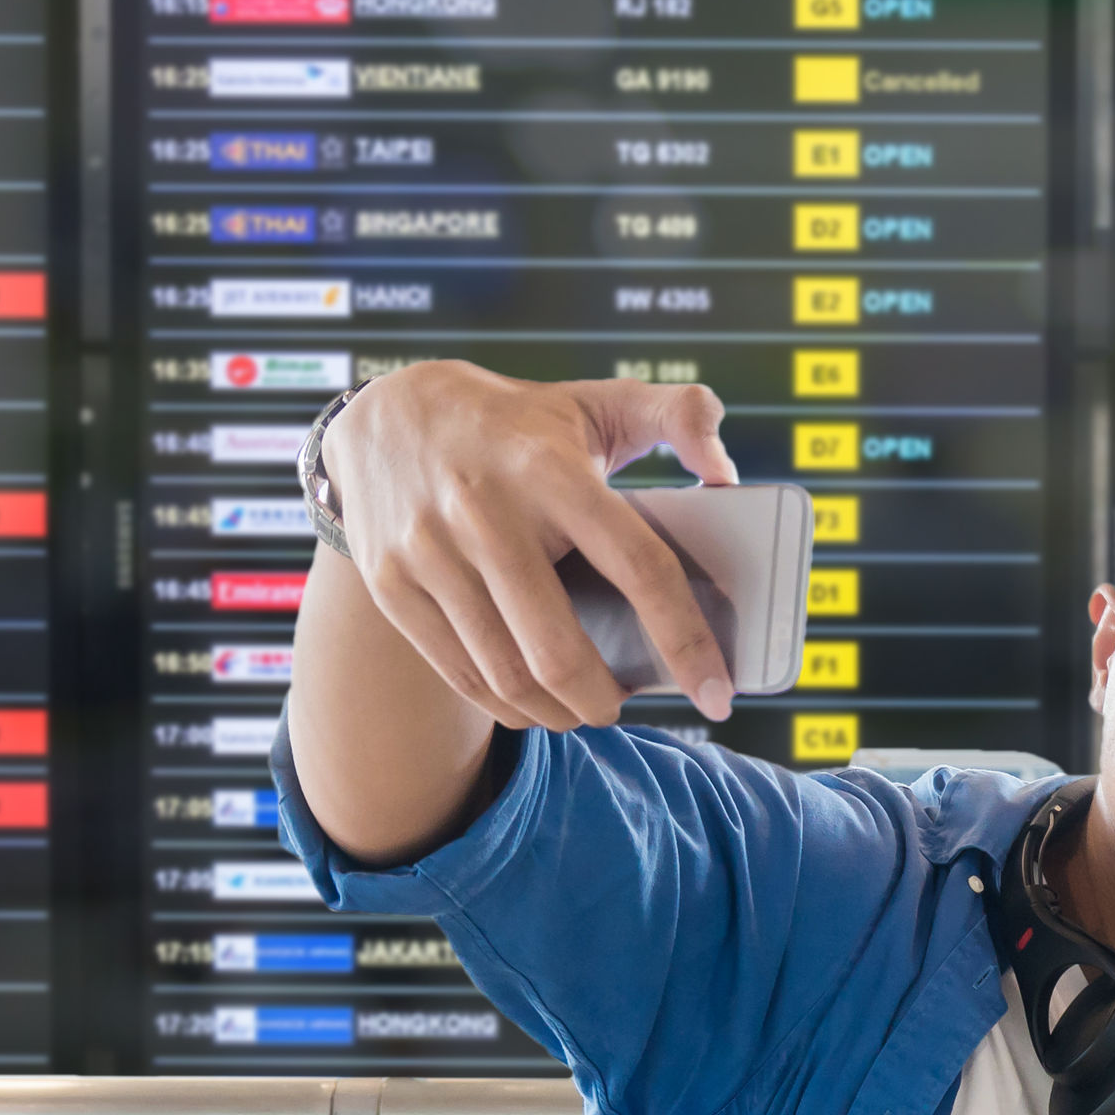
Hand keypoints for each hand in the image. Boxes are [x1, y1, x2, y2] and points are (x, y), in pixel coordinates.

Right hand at [323, 358, 741, 727]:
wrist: (387, 416)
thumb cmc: (518, 423)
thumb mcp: (599, 401)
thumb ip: (681, 416)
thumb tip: (727, 476)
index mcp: (552, 470)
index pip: (639, 567)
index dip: (686, 641)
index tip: (717, 695)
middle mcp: (486, 512)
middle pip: (559, 651)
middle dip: (604, 702)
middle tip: (621, 705)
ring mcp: (430, 551)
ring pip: (507, 676)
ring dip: (557, 713)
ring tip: (579, 708)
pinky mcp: (391, 582)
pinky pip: (458, 673)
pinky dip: (504, 707)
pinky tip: (530, 703)